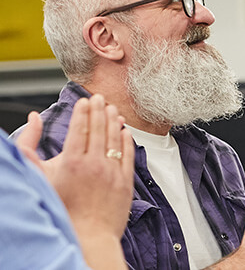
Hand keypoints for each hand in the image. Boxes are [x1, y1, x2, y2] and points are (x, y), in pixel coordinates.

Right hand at [15, 94, 133, 238]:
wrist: (86, 234)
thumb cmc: (59, 207)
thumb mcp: (37, 175)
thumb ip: (29, 144)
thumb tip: (32, 117)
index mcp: (72, 162)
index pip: (80, 128)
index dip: (83, 112)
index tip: (84, 101)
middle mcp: (94, 164)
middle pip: (99, 129)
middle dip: (99, 110)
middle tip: (100, 98)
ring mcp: (112, 172)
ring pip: (115, 139)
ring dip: (113, 121)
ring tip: (112, 109)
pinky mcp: (125, 181)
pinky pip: (128, 155)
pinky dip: (127, 140)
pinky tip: (125, 131)